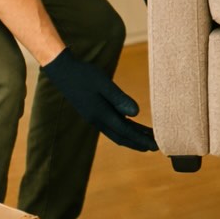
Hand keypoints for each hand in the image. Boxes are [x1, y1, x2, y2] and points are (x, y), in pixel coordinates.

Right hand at [41, 48, 157, 151]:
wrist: (62, 71)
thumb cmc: (84, 75)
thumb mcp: (104, 84)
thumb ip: (120, 99)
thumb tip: (136, 113)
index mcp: (100, 114)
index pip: (126, 132)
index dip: (141, 139)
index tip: (155, 145)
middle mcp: (97, 120)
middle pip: (122, 137)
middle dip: (139, 142)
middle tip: (156, 147)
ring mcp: (94, 117)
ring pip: (117, 132)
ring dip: (133, 136)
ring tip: (148, 137)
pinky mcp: (94, 112)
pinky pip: (112, 125)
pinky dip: (125, 128)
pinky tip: (133, 125)